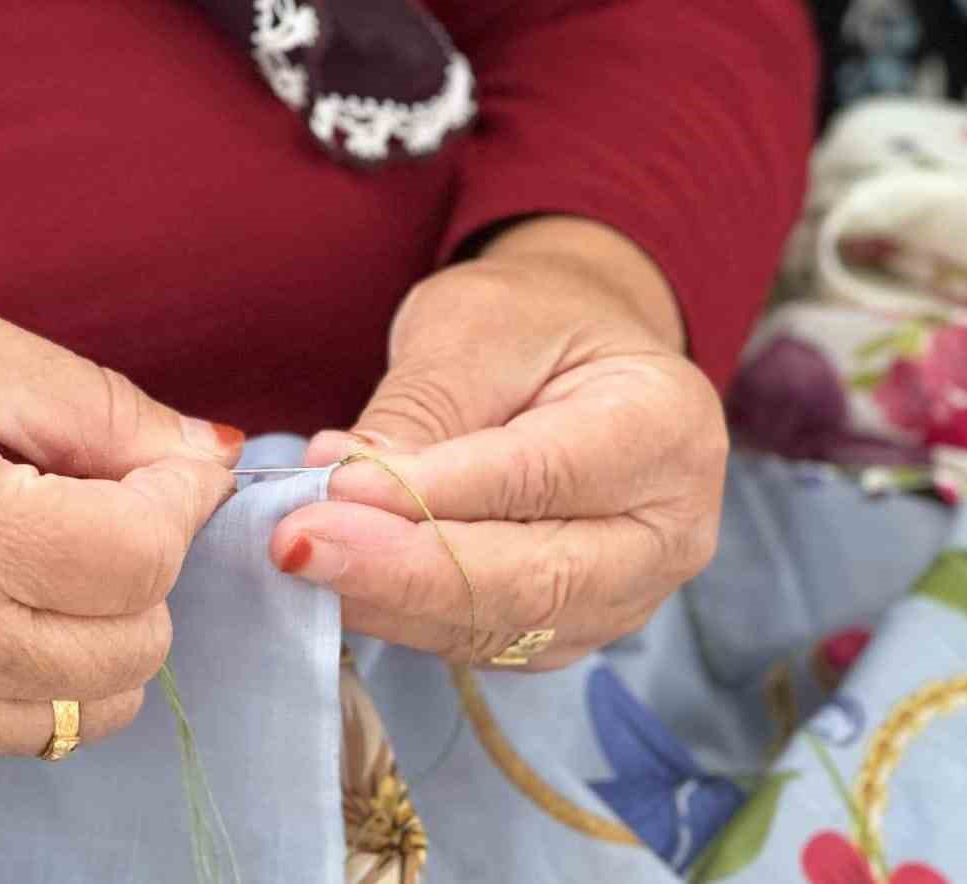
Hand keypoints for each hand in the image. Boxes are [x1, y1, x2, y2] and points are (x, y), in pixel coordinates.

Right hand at [0, 292, 239, 777]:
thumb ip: (87, 401)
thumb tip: (201, 454)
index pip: (142, 555)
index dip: (177, 498)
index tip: (157, 461)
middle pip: (137, 641)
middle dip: (139, 561)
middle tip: (78, 497)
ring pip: (96, 703)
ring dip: (98, 624)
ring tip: (27, 552)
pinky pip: (25, 727)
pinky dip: (38, 668)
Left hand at [271, 218, 727, 669]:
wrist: (571, 358)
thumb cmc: (532, 325)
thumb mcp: (474, 328)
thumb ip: (421, 411)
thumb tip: (342, 485)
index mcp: (666, 426)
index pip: (545, 478)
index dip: (435, 496)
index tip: (334, 491)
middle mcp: (668, 529)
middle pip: (533, 578)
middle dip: (404, 569)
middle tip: (297, 546)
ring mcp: (626, 594)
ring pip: (501, 625)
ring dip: (390, 601)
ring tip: (302, 559)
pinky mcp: (570, 629)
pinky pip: (481, 640)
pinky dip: (402, 616)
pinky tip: (338, 581)